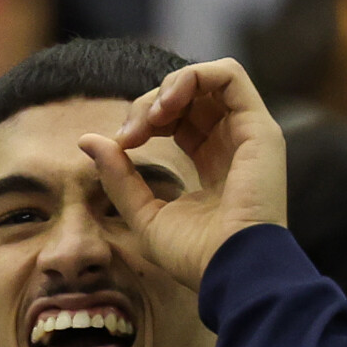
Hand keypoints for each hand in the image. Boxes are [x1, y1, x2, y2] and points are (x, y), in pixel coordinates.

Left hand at [77, 58, 286, 290]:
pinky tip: (167, 105)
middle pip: (188, 96)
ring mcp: (248, 134)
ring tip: (151, 116)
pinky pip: (229, 75)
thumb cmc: (194, 255)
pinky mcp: (260, 127)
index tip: (122, 144)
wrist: (230, 271)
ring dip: (170, 86)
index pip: (176, 119)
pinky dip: (193, 77)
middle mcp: (232, 144)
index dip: (143, 120)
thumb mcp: (144, 213)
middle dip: (150, 104)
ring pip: (208, 79)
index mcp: (211, 163)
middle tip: (131, 134)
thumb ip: (118, 176)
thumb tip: (87, 140)